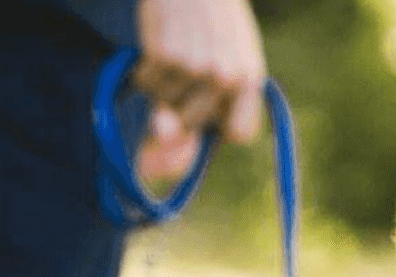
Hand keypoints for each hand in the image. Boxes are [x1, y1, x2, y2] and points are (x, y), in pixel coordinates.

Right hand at [134, 0, 265, 180]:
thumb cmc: (217, 23)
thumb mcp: (231, 59)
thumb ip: (207, 105)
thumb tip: (160, 134)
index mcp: (250, 79)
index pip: (239, 133)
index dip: (222, 127)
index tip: (215, 112)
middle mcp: (225, 77)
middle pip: (193, 124)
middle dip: (185, 105)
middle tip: (191, 68)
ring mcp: (193, 66)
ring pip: (165, 106)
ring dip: (163, 88)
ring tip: (177, 53)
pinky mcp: (162, 54)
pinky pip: (146, 84)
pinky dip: (146, 71)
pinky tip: (160, 45)